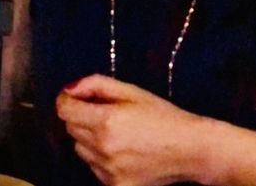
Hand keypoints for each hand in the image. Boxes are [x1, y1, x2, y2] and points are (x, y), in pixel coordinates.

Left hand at [56, 74, 207, 185]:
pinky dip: (100, 158)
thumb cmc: (162, 115)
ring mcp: (108, 171)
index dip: (68, 100)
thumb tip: (68, 88)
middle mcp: (103, 148)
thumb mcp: (131, 90)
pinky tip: (123, 151)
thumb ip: (96, 84)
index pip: (64, 110)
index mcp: (107, 120)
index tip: (77, 97)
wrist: (190, 149)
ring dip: (89, 138)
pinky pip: (93, 167)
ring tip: (117, 133)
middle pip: (70, 129)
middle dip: (81, 117)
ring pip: (79, 149)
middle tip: (105, 112)